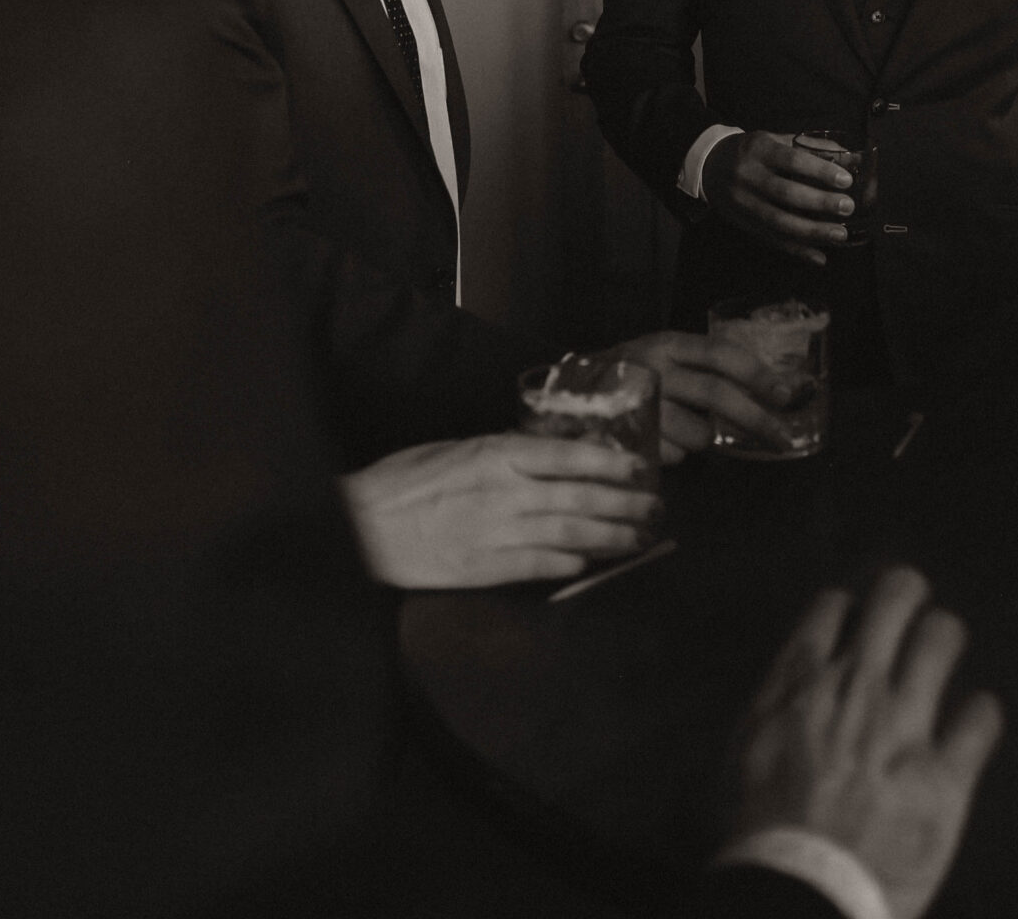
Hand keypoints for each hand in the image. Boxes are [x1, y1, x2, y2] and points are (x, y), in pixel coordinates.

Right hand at [340, 433, 660, 589]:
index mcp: (496, 455)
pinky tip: (591, 561)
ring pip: (568, 532)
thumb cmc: (406, 480)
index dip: (609, 461)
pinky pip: (539, 565)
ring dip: (609, 536)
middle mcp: (503, 492)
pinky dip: (570, 562)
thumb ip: (504, 452)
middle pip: (579, 496)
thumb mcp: (458, 449)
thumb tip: (550, 454)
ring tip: (638, 537)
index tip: (639, 467)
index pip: (567, 455)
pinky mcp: (484, 568)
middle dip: (624, 503)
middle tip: (655, 506)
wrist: (363, 526)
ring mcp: (495, 533)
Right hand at [613, 327, 809, 460]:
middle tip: (781, 439)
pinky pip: (674, 456)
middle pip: (716, 393)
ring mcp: (639, 404)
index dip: (757, 373)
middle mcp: (654, 368)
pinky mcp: (628, 437)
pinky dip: (676, 454)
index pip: (721, 353)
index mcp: (667, 343)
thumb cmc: (627, 373)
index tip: (786, 394)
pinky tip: (659, 441)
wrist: (567, 394)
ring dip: (703, 439)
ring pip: (698, 434)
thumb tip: (762, 391)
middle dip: (755, 418)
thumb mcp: (661, 355)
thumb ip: (700, 367)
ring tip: (682, 429)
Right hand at [705, 129, 853, 265]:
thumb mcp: (776, 139)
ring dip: (813, 232)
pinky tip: (819, 257)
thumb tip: (850, 157)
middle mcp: (748, 176)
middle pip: (786, 194)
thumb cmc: (752, 151)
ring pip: (779, 222)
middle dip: (820, 203)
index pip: (792, 160)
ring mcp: (744, 203)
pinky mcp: (744, 224)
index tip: (846, 180)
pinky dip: (797, 251)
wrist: (710, 165)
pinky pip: (772, 240)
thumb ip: (810, 147)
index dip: (820, 171)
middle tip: (847, 207)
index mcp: (759, 149)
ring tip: (840, 234)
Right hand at [723, 567, 1003, 918]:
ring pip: (943, 638)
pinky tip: (973, 722)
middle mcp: (858, 688)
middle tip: (910, 613)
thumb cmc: (760, 832)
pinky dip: (979, 715)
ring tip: (944, 650)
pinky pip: (981, 717)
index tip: (855, 623)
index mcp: (802, 682)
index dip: (849, 609)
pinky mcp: (945, 778)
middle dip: (906, 595)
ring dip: (944, 639)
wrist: (799, 893)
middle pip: (897, 596)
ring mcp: (905, 728)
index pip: (834, 605)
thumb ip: (778, 698)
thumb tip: (800, 670)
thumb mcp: (746, 748)